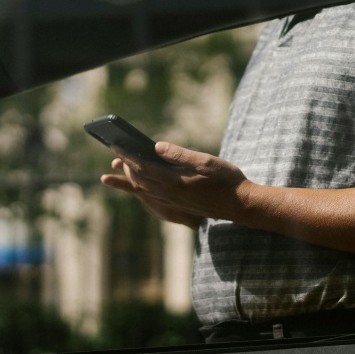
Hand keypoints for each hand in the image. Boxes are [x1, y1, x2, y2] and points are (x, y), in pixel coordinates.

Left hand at [99, 142, 253, 228]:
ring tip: (114, 172)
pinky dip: (140, 191)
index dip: (127, 156)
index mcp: (174, 181)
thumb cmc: (226, 179)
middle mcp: (169, 194)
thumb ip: (180, 154)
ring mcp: (172, 203)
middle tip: (115, 154)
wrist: (239, 205)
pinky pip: (151, 199)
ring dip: (127, 181)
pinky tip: (139, 186)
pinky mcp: (177, 207)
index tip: (115, 146)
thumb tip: (156, 146)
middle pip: (139, 180)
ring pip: (142, 191)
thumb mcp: (206, 161)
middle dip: (125, 166)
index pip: (143, 167)